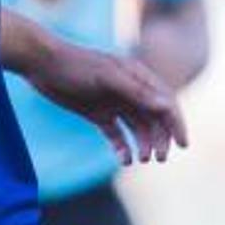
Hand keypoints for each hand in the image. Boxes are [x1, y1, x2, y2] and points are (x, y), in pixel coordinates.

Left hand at [22, 36, 189, 165]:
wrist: (41, 64)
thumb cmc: (75, 65)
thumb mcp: (107, 78)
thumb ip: (137, 92)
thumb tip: (167, 106)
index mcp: (137, 77)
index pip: (165, 102)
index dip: (177, 123)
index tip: (183, 145)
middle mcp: (129, 90)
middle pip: (154, 119)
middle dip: (160, 139)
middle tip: (159, 158)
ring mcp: (114, 103)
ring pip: (137, 128)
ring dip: (144, 145)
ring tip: (142, 160)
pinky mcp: (97, 114)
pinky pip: (116, 134)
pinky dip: (122, 147)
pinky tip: (124, 160)